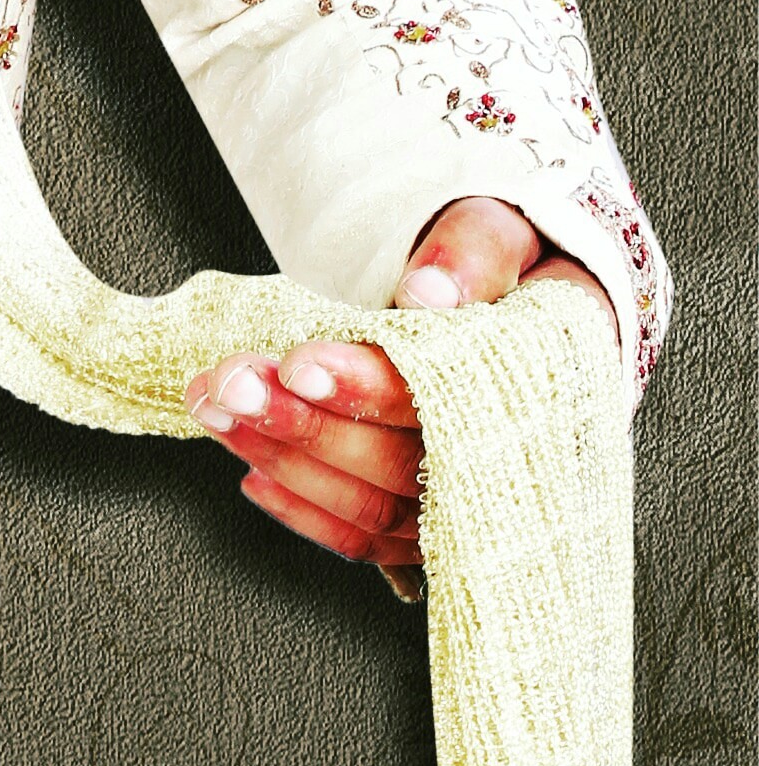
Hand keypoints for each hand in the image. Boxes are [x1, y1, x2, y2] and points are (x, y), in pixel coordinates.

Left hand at [184, 196, 619, 600]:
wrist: (529, 301)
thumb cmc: (515, 263)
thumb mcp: (509, 227)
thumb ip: (472, 249)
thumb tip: (427, 293)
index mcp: (549, 382)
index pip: (453, 401)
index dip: (371, 388)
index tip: (298, 364)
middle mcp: (519, 457)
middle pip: (403, 465)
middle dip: (303, 425)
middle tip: (228, 383)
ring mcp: (478, 500)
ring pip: (376, 507)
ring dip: (287, 460)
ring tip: (216, 409)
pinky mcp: (440, 521)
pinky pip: (372, 539)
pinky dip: (308, 511)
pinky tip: (253, 473)